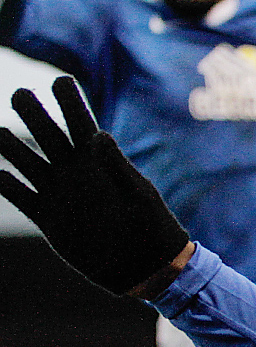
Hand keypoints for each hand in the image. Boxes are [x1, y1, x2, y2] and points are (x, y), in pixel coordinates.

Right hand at [0, 76, 190, 293]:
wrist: (144, 266)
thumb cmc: (151, 227)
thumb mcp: (138, 195)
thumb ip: (116, 166)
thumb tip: (98, 135)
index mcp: (100, 161)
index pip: (80, 122)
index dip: (70, 101)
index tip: (60, 80)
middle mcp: (74, 171)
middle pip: (46, 134)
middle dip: (33, 112)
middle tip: (19, 93)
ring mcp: (58, 192)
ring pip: (26, 161)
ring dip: (9, 145)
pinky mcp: (47, 217)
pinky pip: (19, 194)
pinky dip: (5, 183)